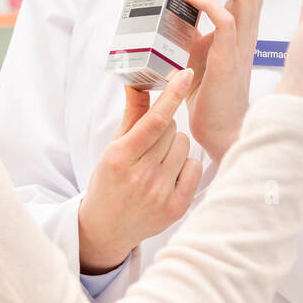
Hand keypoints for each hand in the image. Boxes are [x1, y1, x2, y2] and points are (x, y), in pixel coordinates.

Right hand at [78, 70, 202, 274]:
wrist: (107, 228)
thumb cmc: (109, 182)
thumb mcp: (113, 147)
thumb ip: (132, 114)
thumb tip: (137, 81)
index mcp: (120, 158)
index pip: (155, 121)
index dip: (172, 95)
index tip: (185, 74)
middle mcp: (141, 177)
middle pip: (172, 129)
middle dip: (165, 127)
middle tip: (151, 142)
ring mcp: (160, 194)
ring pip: (185, 145)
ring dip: (175, 146)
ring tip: (158, 160)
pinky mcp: (176, 208)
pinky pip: (195, 168)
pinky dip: (186, 165)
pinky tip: (170, 174)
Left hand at [183, 0, 265, 162]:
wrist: (220, 130)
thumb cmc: (210, 91)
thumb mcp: (202, 48)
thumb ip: (197, 26)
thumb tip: (176, 1)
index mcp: (244, 27)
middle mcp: (248, 32)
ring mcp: (240, 45)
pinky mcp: (228, 61)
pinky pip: (226, 23)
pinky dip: (207, 3)